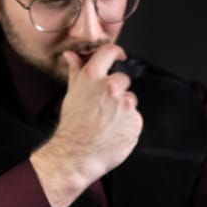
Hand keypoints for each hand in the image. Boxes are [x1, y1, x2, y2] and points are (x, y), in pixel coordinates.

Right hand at [30, 45, 142, 206]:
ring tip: (107, 122)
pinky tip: (114, 131)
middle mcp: (111, 87)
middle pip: (123, 79)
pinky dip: (127, 124)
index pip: (109, 52)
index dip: (116, 52)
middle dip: (116, 90)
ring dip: (122, 108)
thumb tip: (71, 55)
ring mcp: (125, 104)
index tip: (119, 56)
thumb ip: (75, 72)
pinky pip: (135, 118)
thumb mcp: (71, 95)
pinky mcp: (135, 120)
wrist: (77, 154)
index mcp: (93, 78)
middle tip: (103, 107)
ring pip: (130, 100)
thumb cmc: (72, 127)